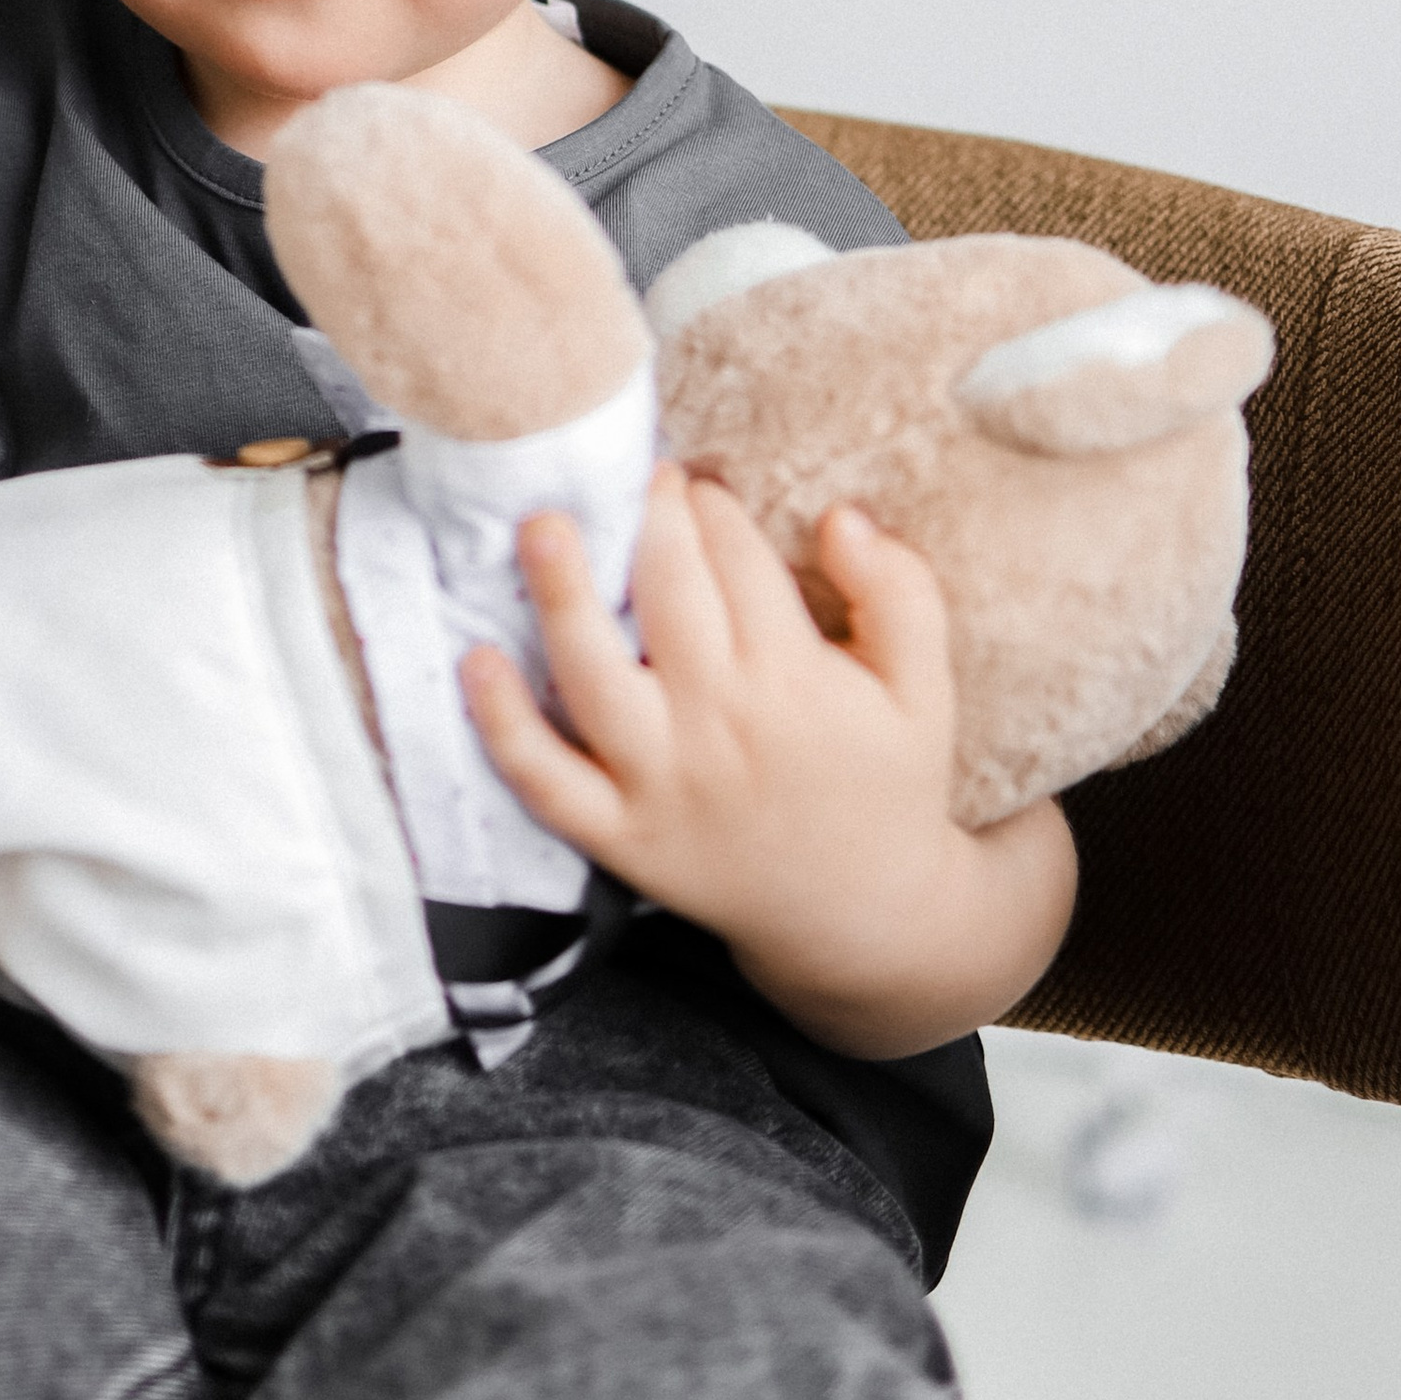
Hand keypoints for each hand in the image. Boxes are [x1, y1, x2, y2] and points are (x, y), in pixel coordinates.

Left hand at [462, 468, 1075, 1056]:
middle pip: (667, 595)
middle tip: (640, 479)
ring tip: (540, 525)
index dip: (712, 506)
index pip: (739, 560)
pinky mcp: (621, 837)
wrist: (863, 920)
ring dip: (560, 595)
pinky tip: (475, 659)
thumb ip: (900, 593)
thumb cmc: (889, 785)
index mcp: (795, 682)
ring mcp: (661, 786)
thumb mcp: (925, 689)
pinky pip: (547, 781)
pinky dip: (502, 724)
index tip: (697, 481)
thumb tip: (842, 517)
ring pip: (592, 677)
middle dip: (649, 519)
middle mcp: (720, 727)